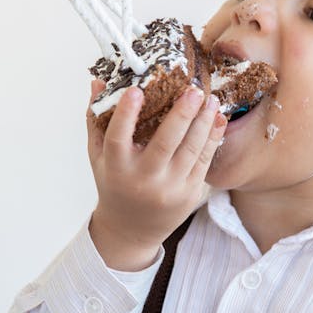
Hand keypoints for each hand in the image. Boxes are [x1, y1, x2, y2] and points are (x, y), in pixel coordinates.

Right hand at [87, 79, 225, 269]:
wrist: (132, 230)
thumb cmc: (114, 184)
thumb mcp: (98, 157)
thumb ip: (96, 120)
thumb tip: (97, 81)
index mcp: (116, 168)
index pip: (117, 138)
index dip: (125, 115)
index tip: (136, 90)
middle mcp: (143, 180)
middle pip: (164, 143)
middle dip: (181, 114)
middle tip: (193, 90)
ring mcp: (169, 188)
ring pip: (191, 150)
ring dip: (203, 122)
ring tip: (210, 100)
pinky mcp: (189, 194)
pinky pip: (204, 161)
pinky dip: (212, 138)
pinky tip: (216, 119)